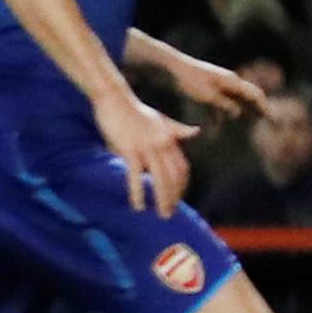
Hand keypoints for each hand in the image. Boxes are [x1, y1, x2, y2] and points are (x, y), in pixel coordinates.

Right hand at [92, 87, 199, 216]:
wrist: (115, 99)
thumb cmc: (134, 109)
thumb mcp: (160, 119)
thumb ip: (178, 129)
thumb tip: (196, 132)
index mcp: (170, 139)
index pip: (182, 167)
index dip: (182, 185)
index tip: (177, 198)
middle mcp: (162, 145)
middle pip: (174, 177)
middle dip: (174, 197)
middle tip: (169, 213)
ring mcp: (147, 148)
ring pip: (159, 179)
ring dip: (162, 199)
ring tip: (161, 214)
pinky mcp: (130, 150)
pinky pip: (136, 176)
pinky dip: (138, 193)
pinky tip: (137, 205)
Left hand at [161, 51, 269, 119]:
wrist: (170, 68)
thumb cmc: (189, 80)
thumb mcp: (207, 95)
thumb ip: (223, 104)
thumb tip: (238, 113)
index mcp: (231, 81)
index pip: (254, 94)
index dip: (264, 106)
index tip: (271, 118)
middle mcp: (227, 82)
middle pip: (246, 97)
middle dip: (256, 109)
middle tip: (267, 121)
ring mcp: (216, 85)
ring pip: (232, 101)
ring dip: (239, 112)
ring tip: (247, 123)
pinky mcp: (205, 89)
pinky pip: (216, 104)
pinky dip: (218, 114)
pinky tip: (216, 126)